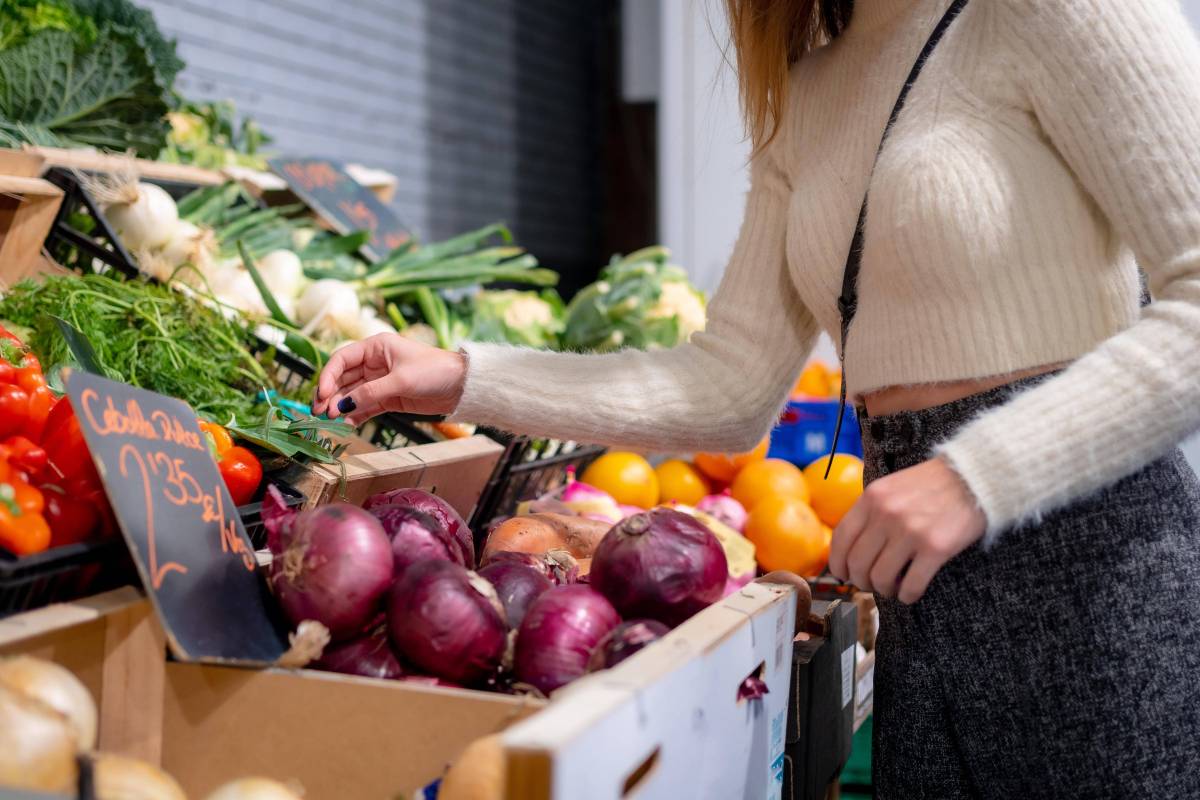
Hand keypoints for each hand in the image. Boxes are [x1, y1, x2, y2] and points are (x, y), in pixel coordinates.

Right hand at [312, 334, 466, 424]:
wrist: (461, 386)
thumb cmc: (434, 371)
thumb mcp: (401, 380)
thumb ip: (370, 393)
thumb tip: (343, 406)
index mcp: (375, 347)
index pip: (342, 359)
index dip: (329, 376)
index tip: (324, 395)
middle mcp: (374, 363)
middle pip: (343, 378)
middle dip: (330, 395)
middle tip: (320, 413)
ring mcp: (380, 381)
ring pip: (352, 394)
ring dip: (340, 407)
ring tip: (331, 421)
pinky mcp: (388, 398)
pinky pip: (365, 406)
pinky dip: (355, 415)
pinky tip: (346, 424)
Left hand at [828, 457, 985, 603]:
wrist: (974, 477)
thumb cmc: (932, 485)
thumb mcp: (892, 487)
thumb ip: (871, 511)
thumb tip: (852, 548)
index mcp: (872, 498)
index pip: (841, 538)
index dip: (838, 563)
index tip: (842, 574)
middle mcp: (886, 514)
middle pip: (857, 563)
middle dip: (861, 581)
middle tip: (871, 584)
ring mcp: (911, 531)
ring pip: (880, 578)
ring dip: (884, 590)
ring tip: (893, 587)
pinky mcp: (936, 548)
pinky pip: (911, 585)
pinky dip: (907, 595)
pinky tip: (910, 593)